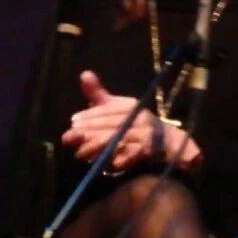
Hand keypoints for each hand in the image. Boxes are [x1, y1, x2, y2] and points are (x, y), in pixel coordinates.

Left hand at [61, 71, 201, 171]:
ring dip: (99, 148)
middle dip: (89, 132)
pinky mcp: (150, 151)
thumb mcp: (117, 107)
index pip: (108, 110)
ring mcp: (146, 134)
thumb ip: (99, 95)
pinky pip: (133, 155)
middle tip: (70, 138)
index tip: (73, 122)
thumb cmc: (135, 123)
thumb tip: (84, 73)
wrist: (167, 142)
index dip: (89, 116)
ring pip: (119, 140)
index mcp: (130, 106)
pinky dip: (121, 160)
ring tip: (81, 153)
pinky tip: (107, 164)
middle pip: (111, 125)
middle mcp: (139, 118)